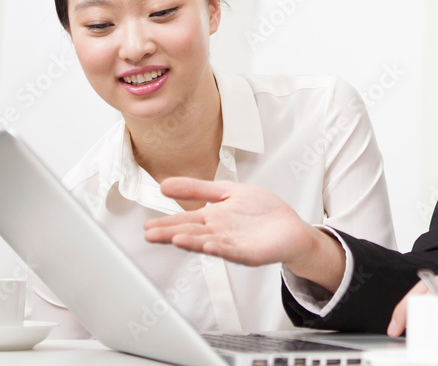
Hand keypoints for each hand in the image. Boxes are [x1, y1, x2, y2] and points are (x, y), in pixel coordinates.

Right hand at [143, 178, 344, 289]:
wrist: (289, 227)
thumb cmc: (261, 211)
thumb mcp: (227, 191)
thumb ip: (199, 188)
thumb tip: (166, 184)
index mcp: (212, 219)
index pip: (185, 221)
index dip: (167, 224)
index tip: (148, 226)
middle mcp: (219, 233)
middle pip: (191, 233)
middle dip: (171, 234)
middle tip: (150, 235)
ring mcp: (233, 244)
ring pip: (208, 243)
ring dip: (193, 243)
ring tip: (175, 239)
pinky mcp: (250, 252)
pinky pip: (233, 251)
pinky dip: (222, 249)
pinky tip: (210, 246)